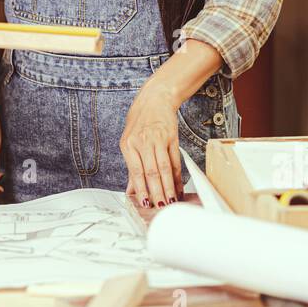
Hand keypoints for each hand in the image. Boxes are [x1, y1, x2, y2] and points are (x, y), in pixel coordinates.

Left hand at [120, 82, 184, 208]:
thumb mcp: (129, 141)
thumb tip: (131, 190)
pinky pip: (175, 160)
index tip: (146, 203)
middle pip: (151, 172)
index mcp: (128, 145)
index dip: (142, 189)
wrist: (154, 99)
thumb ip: (131, 166)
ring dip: (169, 186)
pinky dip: (177, 176)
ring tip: (171, 200)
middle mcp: (143, 142)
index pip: (136, 172)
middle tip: (161, 207)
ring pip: (164, 168)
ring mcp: (158, 139)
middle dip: (157, 192)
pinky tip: (178, 186)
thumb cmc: (139, 122)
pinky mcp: (171, 137)